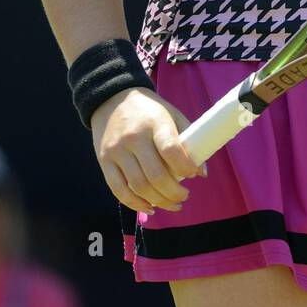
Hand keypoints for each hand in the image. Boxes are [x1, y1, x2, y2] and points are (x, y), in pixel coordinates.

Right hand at [90, 87, 203, 214]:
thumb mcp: (171, 114)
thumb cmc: (148, 110)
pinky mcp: (104, 162)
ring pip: (138, 187)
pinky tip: (150, 207)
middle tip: (184, 196)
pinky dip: (135, 204)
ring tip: (173, 204)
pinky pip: (119, 190)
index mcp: (155, 123)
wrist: (110, 99)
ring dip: (159, 202)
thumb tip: (202, 173)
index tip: (193, 175)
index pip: (170, 150)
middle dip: (174, 193)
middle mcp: (133, 138)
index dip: (185, 167)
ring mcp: (116, 151)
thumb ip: (188, 140)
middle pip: (155, 175)